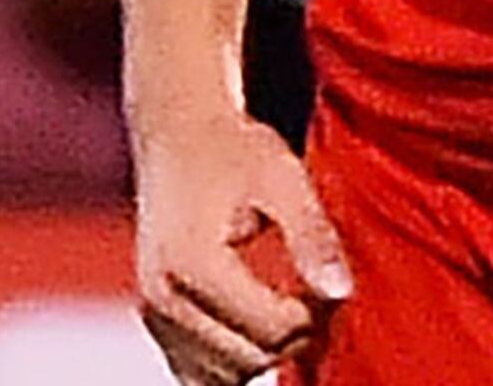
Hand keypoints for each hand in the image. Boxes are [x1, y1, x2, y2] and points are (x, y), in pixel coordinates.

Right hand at [132, 110, 351, 385]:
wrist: (177, 131)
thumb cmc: (234, 148)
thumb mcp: (283, 178)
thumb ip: (313, 235)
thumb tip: (340, 292)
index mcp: (190, 263)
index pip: (272, 329)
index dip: (316, 314)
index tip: (328, 279)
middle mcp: (161, 295)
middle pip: (251, 358)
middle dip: (294, 335)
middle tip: (314, 291)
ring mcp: (153, 311)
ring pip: (227, 375)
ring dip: (266, 352)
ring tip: (286, 304)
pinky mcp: (154, 318)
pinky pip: (199, 374)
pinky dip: (234, 361)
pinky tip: (255, 322)